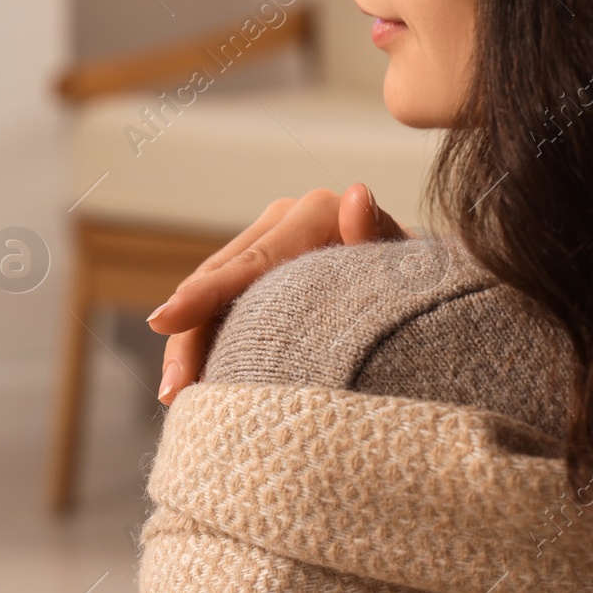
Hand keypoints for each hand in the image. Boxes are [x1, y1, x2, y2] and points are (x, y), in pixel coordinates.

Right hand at [145, 183, 408, 403]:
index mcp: (312, 213)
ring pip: (212, 292)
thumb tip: (355, 195)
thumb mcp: (405, 265)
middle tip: (172, 393)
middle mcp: (283, 218)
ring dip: (189, 343)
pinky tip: (197, 380)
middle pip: (218, 278)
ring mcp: (270, 243)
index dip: (202, 296)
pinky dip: (206, 338)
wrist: (428, 284)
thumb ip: (379, 235)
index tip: (164, 322)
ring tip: (176, 397)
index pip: (249, 264)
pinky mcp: (264, 272)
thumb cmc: (420, 281)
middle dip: (185, 334)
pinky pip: (224, 304)